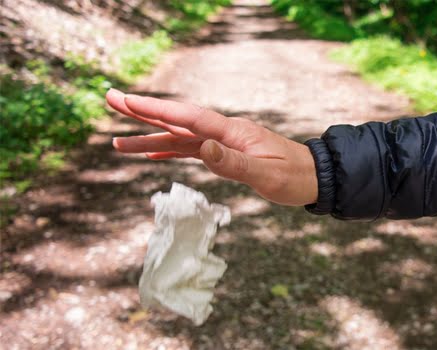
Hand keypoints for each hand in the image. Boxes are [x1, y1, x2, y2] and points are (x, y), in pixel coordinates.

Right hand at [106, 88, 317, 205]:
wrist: (314, 177)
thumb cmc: (294, 177)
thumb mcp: (267, 175)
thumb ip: (234, 163)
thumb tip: (203, 148)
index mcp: (233, 132)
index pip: (189, 118)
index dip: (157, 110)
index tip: (128, 102)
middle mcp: (225, 132)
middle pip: (178, 120)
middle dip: (143, 112)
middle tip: (110, 99)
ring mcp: (224, 142)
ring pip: (180, 136)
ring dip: (150, 136)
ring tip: (117, 142)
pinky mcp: (226, 153)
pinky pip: (191, 149)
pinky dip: (170, 149)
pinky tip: (151, 153)